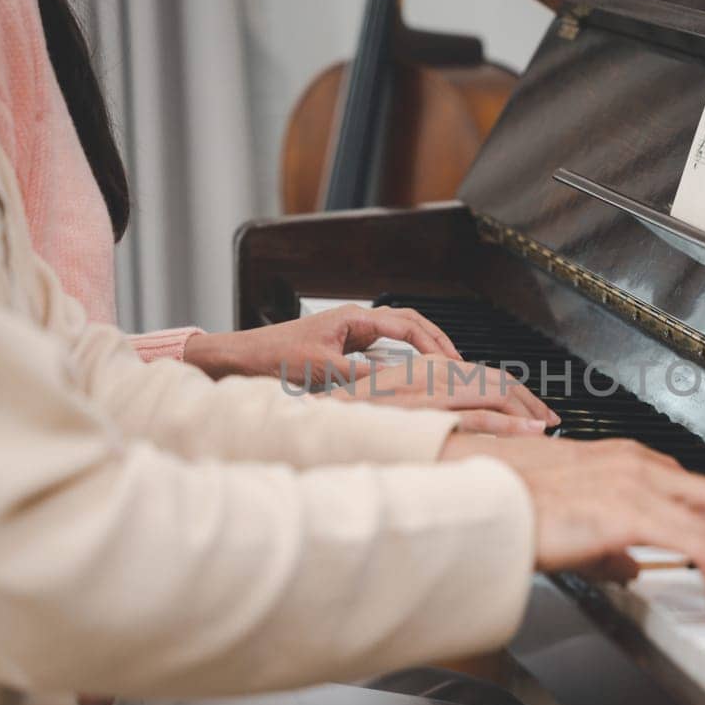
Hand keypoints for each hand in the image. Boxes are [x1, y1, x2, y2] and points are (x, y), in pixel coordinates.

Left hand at [183, 305, 462, 381]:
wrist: (244, 357)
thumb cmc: (274, 355)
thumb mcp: (320, 369)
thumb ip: (359, 377)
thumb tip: (393, 386)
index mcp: (353, 318)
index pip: (406, 324)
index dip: (433, 343)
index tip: (452, 361)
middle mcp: (355, 320)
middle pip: (409, 323)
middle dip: (437, 341)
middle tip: (459, 363)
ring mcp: (351, 332)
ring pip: (398, 334)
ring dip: (422, 348)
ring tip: (444, 367)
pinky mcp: (345, 346)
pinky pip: (384, 347)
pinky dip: (404, 357)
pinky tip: (412, 374)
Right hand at [329, 355, 558, 436]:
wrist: (324, 420)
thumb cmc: (353, 418)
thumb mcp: (393, 406)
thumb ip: (422, 407)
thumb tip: (447, 422)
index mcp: (427, 368)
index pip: (480, 374)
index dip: (510, 391)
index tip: (530, 408)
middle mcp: (434, 373)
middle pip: (495, 380)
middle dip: (528, 399)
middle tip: (551, 418)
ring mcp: (433, 391)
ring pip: (495, 393)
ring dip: (527, 409)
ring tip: (549, 425)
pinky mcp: (431, 412)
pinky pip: (480, 416)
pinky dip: (511, 423)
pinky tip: (532, 431)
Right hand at [441, 436, 704, 621]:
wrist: (486, 505)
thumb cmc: (514, 507)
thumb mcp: (571, 522)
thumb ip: (608, 544)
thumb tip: (632, 568)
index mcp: (621, 458)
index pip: (686, 483)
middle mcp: (636, 463)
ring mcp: (637, 485)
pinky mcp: (633, 514)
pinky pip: (698, 545)